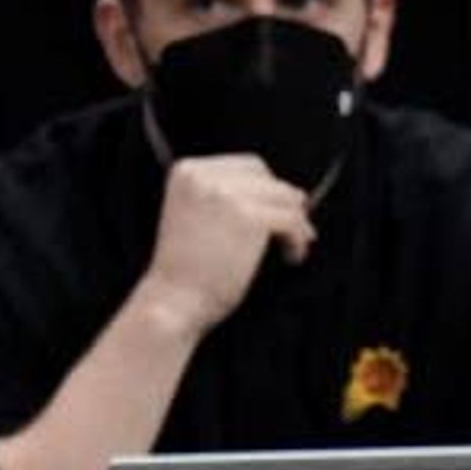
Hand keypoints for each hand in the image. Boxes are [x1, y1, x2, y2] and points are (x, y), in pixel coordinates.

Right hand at [127, 153, 318, 339]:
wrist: (172, 303)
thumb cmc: (186, 271)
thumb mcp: (196, 215)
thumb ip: (225, 196)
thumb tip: (286, 194)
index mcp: (188, 171)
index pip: (246, 166)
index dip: (267, 188)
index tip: (279, 209)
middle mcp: (205, 176)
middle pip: (265, 176)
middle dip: (284, 200)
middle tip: (296, 226)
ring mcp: (227, 195)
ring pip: (284, 196)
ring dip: (296, 222)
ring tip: (295, 245)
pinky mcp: (249, 218)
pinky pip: (291, 220)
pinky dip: (297, 239)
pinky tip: (292, 256)